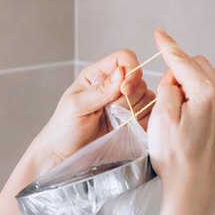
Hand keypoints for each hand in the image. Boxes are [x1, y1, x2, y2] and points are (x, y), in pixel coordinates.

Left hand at [32, 49, 154, 173]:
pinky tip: (127, 128)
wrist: (65, 156)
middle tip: (112, 111)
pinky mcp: (133, 121)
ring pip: (148, 96)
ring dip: (135, 110)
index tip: (124, 90)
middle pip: (139, 79)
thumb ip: (100, 90)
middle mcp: (114, 87)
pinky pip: (150, 114)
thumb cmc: (63, 128)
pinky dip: (143, 121)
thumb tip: (121, 73)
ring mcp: (125, 104)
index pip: (124, 58)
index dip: (131, 69)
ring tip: (116, 122)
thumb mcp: (76, 106)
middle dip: (130, 96)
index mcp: (98, 75)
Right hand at [148, 28, 214, 212]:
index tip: (159, 34)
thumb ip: (168, 87)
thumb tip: (173, 77)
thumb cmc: (177, 160)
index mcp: (208, 95)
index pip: (184, 62)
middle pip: (198, 66)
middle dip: (178, 72)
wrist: (193, 188)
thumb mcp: (161, 118)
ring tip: (174, 108)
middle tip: (164, 95)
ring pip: (207, 78)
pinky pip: (213, 93)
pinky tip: (185, 113)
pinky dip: (197, 94)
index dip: (168, 47)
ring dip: (188, 83)